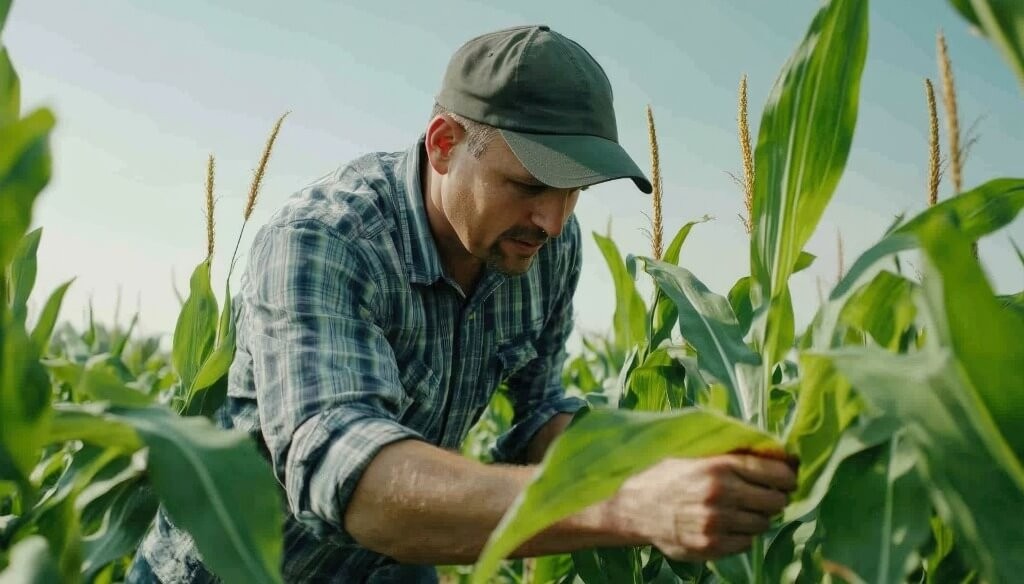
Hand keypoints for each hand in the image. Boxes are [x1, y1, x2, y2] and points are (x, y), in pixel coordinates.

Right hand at [614, 453, 797, 560]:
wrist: (633, 506)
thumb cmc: (667, 473)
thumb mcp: (697, 454)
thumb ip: (735, 453)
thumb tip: (782, 454)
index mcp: (718, 466)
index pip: (775, 473)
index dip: (788, 476)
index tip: (788, 478)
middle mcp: (720, 495)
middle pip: (775, 501)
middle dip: (774, 497)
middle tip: (765, 495)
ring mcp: (716, 524)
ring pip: (763, 524)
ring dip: (758, 517)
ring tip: (741, 510)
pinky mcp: (711, 547)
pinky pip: (747, 543)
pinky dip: (742, 535)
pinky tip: (727, 525)